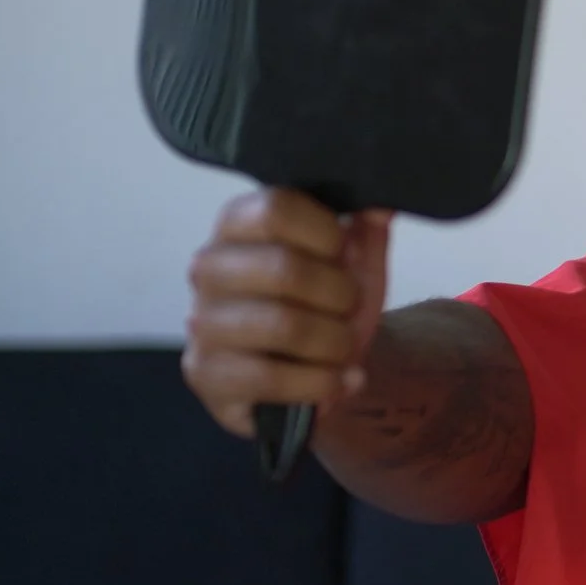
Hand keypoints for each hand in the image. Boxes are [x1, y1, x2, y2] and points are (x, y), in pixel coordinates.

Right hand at [182, 187, 392, 438]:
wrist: (318, 369)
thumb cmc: (328, 301)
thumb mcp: (356, 259)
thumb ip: (368, 226)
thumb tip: (383, 202)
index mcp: (239, 224)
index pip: (276, 209)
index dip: (327, 233)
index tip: (345, 252)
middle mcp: (209, 268)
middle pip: (283, 268)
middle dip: (339, 294)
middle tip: (350, 307)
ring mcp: (202, 323)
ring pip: (282, 325)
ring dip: (334, 341)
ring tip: (344, 347)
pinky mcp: (206, 375)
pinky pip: (270, 378)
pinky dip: (321, 382)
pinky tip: (339, 380)